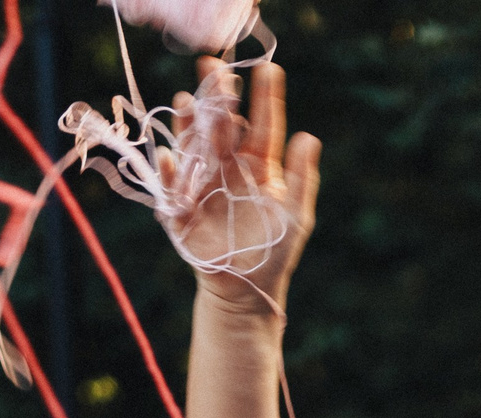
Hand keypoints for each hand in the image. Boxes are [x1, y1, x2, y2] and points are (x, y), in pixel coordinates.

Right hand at [163, 58, 320, 311]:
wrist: (247, 289)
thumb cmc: (275, 251)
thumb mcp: (295, 216)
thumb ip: (301, 178)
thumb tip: (310, 136)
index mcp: (258, 165)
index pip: (263, 125)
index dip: (265, 98)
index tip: (269, 69)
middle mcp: (229, 167)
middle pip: (223, 126)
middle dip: (219, 96)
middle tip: (213, 65)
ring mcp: (203, 184)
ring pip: (194, 146)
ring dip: (189, 124)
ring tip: (189, 101)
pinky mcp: (182, 208)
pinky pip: (173, 187)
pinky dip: (170, 173)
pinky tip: (171, 157)